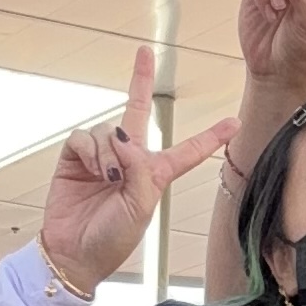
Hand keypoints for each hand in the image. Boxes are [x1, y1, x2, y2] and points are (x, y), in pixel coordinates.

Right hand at [39, 47, 234, 291]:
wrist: (73, 253)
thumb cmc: (112, 239)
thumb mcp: (140, 207)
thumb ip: (139, 170)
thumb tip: (121, 138)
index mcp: (155, 175)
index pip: (187, 151)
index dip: (209, 137)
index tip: (231, 123)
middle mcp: (129, 159)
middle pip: (138, 110)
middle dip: (140, 80)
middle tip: (145, 52)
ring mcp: (100, 156)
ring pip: (109, 127)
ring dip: (108, 149)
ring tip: (105, 176)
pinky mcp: (74, 158)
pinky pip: (83, 136)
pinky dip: (88, 150)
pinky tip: (89, 168)